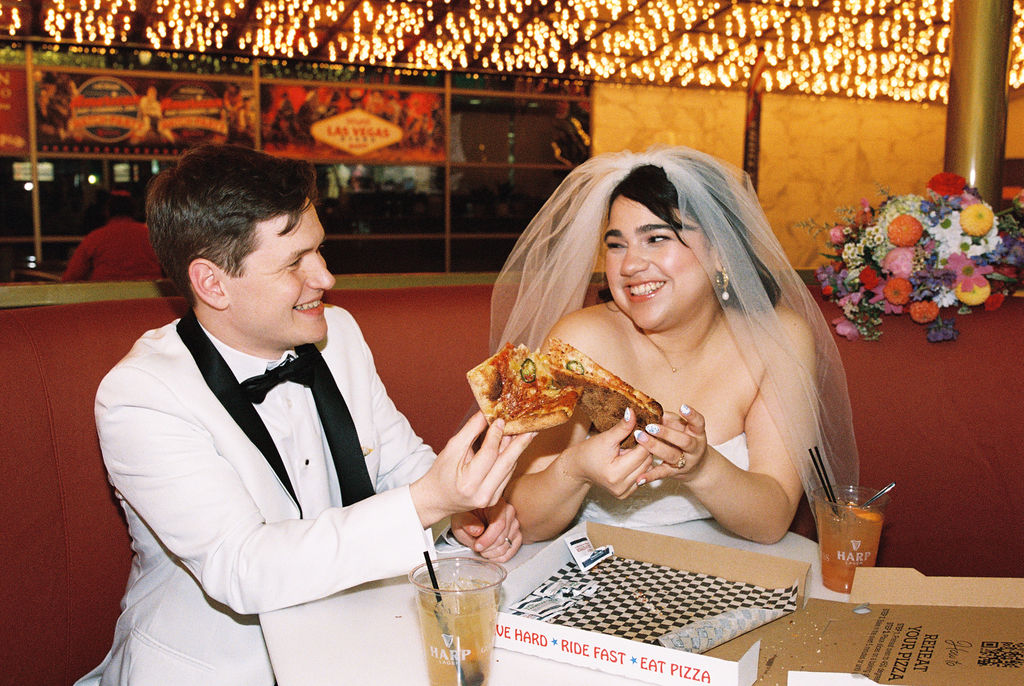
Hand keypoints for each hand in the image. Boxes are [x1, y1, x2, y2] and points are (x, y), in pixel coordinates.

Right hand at [410, 412, 534, 527]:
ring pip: (509, 468)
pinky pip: (507, 475)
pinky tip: (516, 446)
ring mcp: (491, 499)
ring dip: (518, 450)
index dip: (496, 436)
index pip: (488, 455)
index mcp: (468, 483)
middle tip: (531, 428)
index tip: (501, 420)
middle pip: (506, 463)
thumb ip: (470, 431)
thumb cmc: (441, 473)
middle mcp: (483, 494)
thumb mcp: (452, 449)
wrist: (437, 499)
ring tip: (527, 433)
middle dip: (520, 443)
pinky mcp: (496, 499)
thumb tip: (486, 414)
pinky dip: (511, 459)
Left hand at [451, 500, 521, 561]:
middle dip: (488, 547)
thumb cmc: (467, 515)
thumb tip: (478, 530)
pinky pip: (512, 550)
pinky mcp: (516, 534)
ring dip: (492, 553)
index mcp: (497, 503)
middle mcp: (509, 512)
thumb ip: (467, 523)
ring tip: (482, 550)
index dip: (488, 539)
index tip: (477, 546)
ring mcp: (514, 524)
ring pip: (507, 545)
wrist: (471, 517)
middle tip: (476, 548)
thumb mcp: (460, 517)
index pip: (499, 524)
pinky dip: (500, 557)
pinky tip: (490, 554)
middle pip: (503, 537)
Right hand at [563, 408, 652, 498]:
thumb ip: (622, 427)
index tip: (644, 429)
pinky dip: (639, 467)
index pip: (642, 454)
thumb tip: (632, 412)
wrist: (579, 467)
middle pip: (647, 462)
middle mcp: (620, 487)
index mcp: (615, 474)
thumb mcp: (606, 437)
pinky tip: (630, 460)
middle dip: (644, 449)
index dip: (644, 439)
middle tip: (637, 438)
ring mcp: (623, 492)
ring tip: (630, 450)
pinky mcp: (625, 494)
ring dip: (642, 458)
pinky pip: (641, 476)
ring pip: (647, 469)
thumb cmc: (590, 451)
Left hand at [632, 404, 708, 482]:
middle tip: (650, 426)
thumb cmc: (684, 441)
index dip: (692, 415)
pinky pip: (662, 474)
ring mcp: (686, 462)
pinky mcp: (674, 473)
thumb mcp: (682, 428)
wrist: (697, 467)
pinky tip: (640, 478)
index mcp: (697, 433)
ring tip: (640, 438)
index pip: (699, 423)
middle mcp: (695, 448)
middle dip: (667, 433)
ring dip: (655, 447)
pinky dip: (650, 476)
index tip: (682, 407)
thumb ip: (670, 419)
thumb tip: (654, 411)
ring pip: (672, 455)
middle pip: (684, 441)